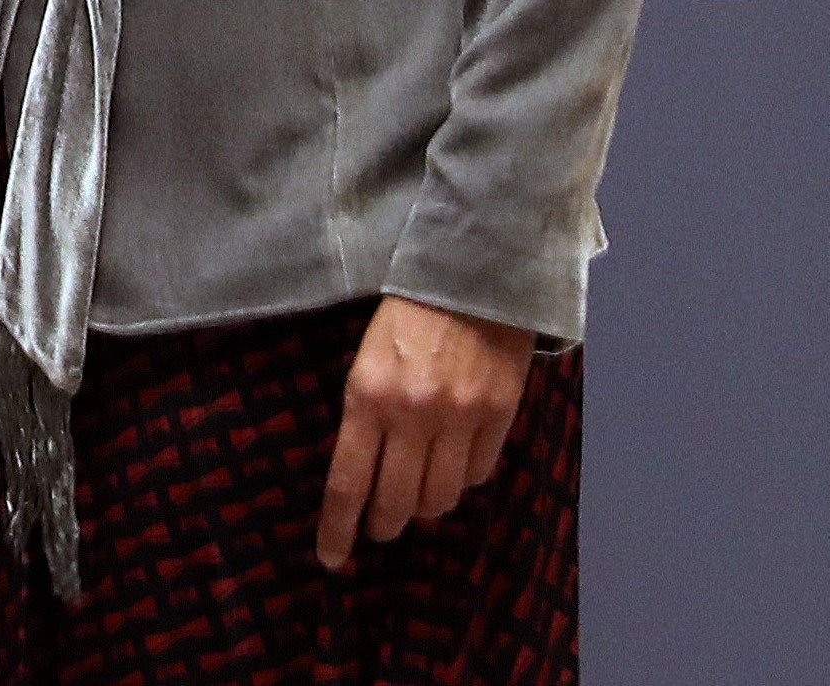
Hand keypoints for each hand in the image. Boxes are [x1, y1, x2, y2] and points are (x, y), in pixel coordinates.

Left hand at [315, 295, 536, 570]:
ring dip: (425, 507)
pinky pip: (478, 473)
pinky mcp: (498, 414)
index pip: (348, 482)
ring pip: (441, 497)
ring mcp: (459, 417)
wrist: (470, 270)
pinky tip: (454, 469)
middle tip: (379, 528)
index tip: (331, 558)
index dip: (337, 528)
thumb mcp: (365, 354)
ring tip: (417, 500)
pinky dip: (463, 481)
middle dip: (383, 525)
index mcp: (366, 395)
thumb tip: (362, 468)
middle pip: (397, 502)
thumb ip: (365, 410)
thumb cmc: (406, 310)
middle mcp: (412, 414)